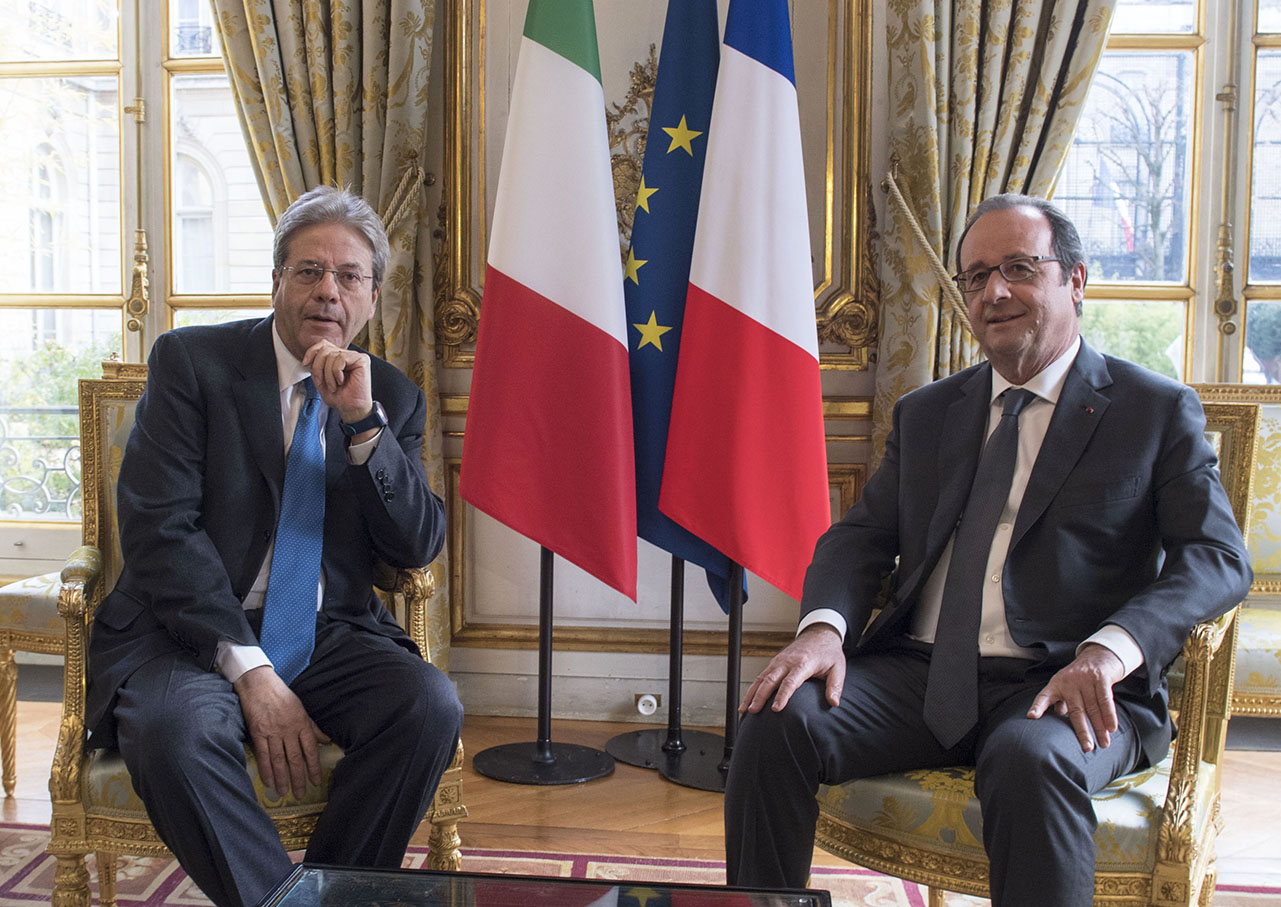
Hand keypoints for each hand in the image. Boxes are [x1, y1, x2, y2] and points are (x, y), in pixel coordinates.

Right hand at [233, 666, 330, 797]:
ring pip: (279, 759)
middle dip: (298, 777)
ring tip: (284, 792)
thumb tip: (326, 740)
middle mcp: (289, 729)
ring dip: (282, 777)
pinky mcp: (258, 732)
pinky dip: (266, 770)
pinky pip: (263, 755)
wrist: (260, 684)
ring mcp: (273, 732)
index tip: (315, 781)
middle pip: (295, 758)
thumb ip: (312, 727)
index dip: (313, 767)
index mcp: (302, 723)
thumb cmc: (282, 695)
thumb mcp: (302, 708)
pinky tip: (268, 781)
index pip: (310, 750)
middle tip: (300, 793)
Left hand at [303, 339, 372, 424]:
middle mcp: (348, 355)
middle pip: (325, 349)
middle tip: (322, 382)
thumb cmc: (339, 397)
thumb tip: (311, 355)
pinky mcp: (362, 360)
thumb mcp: (320, 379)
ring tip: (333, 386)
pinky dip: (336, 372)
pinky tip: (341, 381)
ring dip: (328, 374)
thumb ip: (317, 365)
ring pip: (332, 355)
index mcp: (339, 358)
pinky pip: (341, 359)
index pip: (323, 344)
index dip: (312, 352)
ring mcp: (356, 356)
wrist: (351, 409)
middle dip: (318, 367)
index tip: (305, 364)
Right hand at [740, 623, 844, 713]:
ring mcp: (779, 661)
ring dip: (752, 693)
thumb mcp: (838, 667)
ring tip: (744, 710)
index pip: (790, 682)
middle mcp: (787, 662)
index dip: (782, 696)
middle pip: (770, 680)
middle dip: (760, 696)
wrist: (819, 633)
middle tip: (753, 711)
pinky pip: (761, 676)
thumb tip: (834, 703)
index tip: (775, 709)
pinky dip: (753, 688)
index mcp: (803, 664)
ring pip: (761, 678)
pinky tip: (748, 700)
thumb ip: (835, 686)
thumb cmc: (828, 653)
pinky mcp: (774, 663)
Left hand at [1027, 643, 1125, 751]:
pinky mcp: (1100, 678)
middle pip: (1076, 711)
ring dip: (1100, 727)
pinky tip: (1112, 728)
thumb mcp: (1065, 687)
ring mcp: (1085, 680)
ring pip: (1093, 708)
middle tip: (1087, 748)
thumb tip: (1059, 715)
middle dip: (1082, 731)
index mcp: (1056, 685)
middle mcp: (1069, 682)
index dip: (1038, 707)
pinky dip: (1109, 714)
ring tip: (1104, 744)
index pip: (1044, 696)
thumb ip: (1061, 702)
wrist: (1098, 656)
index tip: (1031, 716)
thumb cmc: (1079, 678)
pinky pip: (1105, 699)